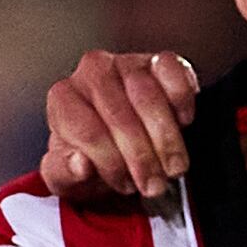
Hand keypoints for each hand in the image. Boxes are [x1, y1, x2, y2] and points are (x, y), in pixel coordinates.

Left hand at [39, 48, 198, 206]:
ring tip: (171, 167)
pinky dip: (181, 99)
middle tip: (153, 185)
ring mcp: (126, 63)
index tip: (125, 185)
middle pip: (119, 115)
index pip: (88, 131)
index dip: (111, 164)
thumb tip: (81, 164)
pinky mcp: (158, 61)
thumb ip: (66, 172)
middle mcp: (92, 73)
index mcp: (63, 98)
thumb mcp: (69, 177)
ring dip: (165, 139)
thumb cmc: (91, 160)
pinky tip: (182, 123)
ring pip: (147, 96)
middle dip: (141, 158)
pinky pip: (172, 71)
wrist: (119, 147)